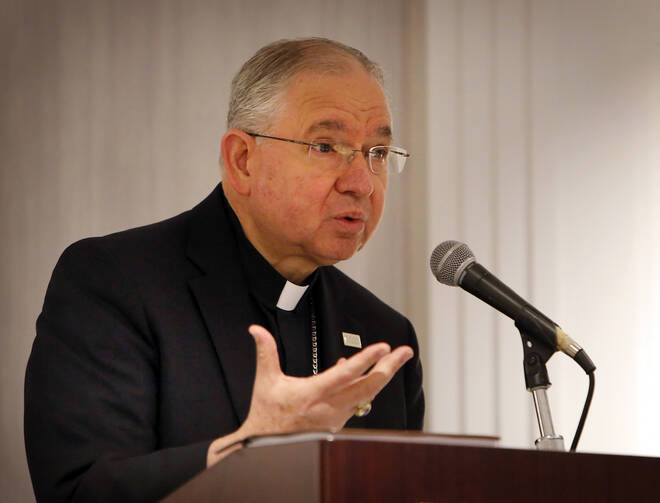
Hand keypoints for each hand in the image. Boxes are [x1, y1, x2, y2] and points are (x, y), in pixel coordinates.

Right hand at [207, 324, 412, 465]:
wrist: (266, 446)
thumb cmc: (266, 413)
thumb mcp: (265, 381)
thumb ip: (265, 352)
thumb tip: (256, 329)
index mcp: (313, 395)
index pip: (346, 375)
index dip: (366, 360)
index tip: (382, 347)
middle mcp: (330, 407)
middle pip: (368, 387)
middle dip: (389, 368)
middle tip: (404, 352)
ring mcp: (337, 417)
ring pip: (367, 396)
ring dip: (383, 376)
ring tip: (395, 360)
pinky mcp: (338, 422)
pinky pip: (358, 401)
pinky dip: (367, 386)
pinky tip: (366, 373)